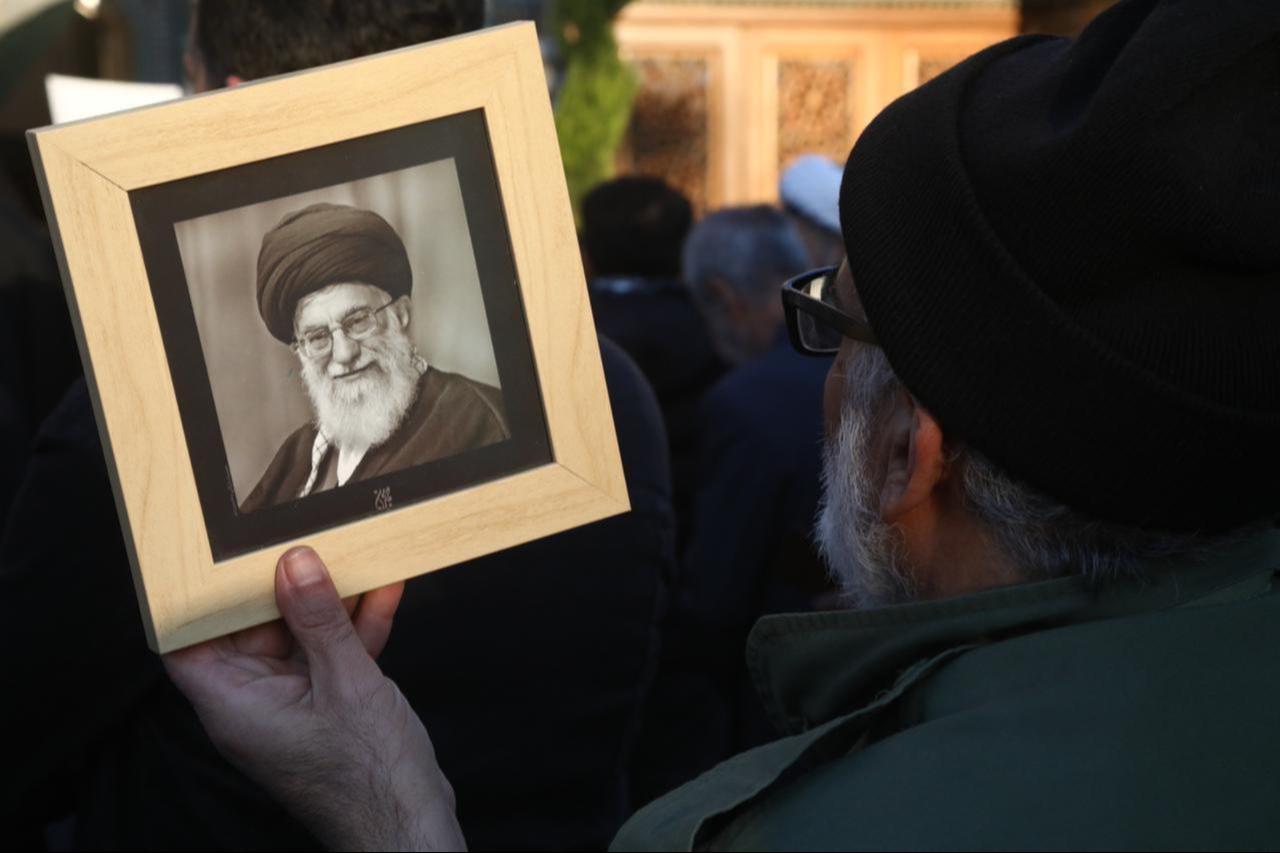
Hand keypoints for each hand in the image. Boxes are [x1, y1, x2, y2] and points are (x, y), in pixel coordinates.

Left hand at [163, 547, 465, 851]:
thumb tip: (294, 564)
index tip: (220, 555)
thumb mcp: (346, 682)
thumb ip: (318, 619)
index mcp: (235, 704)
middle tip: (309, 538)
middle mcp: (256, 702)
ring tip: (354, 553)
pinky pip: (334, 653)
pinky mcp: (330, 704)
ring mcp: (295, 703)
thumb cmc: (368, 777)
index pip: (191, 642)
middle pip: (253, 628)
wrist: (410, 823)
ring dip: (332, 600)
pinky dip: (358, 625)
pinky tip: (384, 589)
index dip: (200, 598)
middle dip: (283, 584)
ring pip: (302, 635)